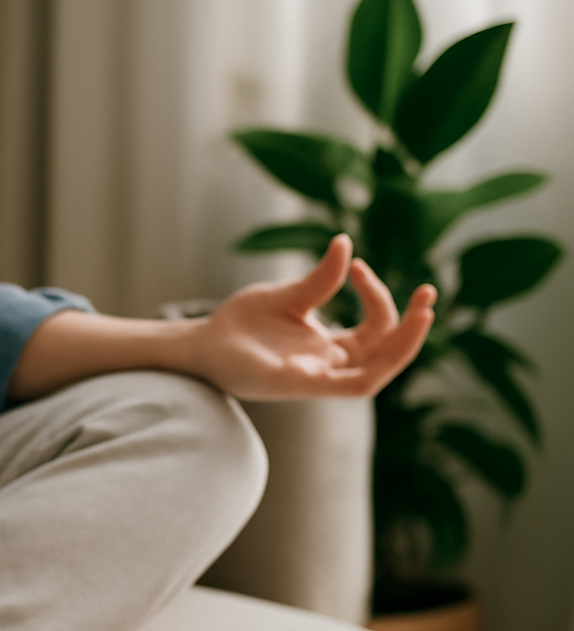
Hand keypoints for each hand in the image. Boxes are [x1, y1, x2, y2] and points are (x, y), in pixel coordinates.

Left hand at [191, 234, 435, 400]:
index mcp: (330, 346)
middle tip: (429, 293)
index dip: (380, 298)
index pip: (376, 329)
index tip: (359, 264)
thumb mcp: (286, 296)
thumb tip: (346, 243)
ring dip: (400, 349)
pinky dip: (350, 370)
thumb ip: (319, 280)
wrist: (201, 344)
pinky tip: (353, 336)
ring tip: (421, 313)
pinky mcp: (291, 387)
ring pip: (372, 377)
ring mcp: (312, 379)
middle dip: (412, 328)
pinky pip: (335, 387)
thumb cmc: (241, 324)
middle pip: (386, 355)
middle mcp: (328, 365)